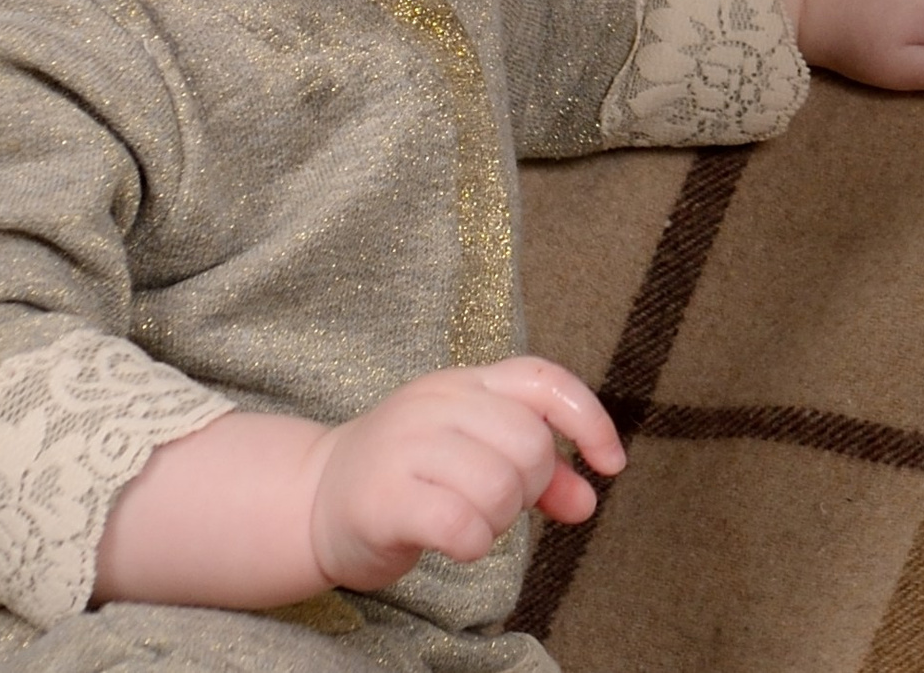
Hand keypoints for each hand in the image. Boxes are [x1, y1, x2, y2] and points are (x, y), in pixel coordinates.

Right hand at [306, 357, 624, 591]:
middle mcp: (435, 402)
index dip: (589, 420)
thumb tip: (588, 500)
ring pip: (499, 486)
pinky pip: (462, 525)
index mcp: (464, 383)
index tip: (610, 465)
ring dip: (499, 521)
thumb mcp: (475, 456)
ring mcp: (405, 446)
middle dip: (531, 488)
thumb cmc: (409, 477)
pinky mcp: (383, 498)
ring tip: (471, 522)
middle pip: (529, 444)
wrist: (314, 499)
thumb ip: (538, 473)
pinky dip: (473, 544)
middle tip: (499, 504)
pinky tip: (455, 543)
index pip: (543, 379)